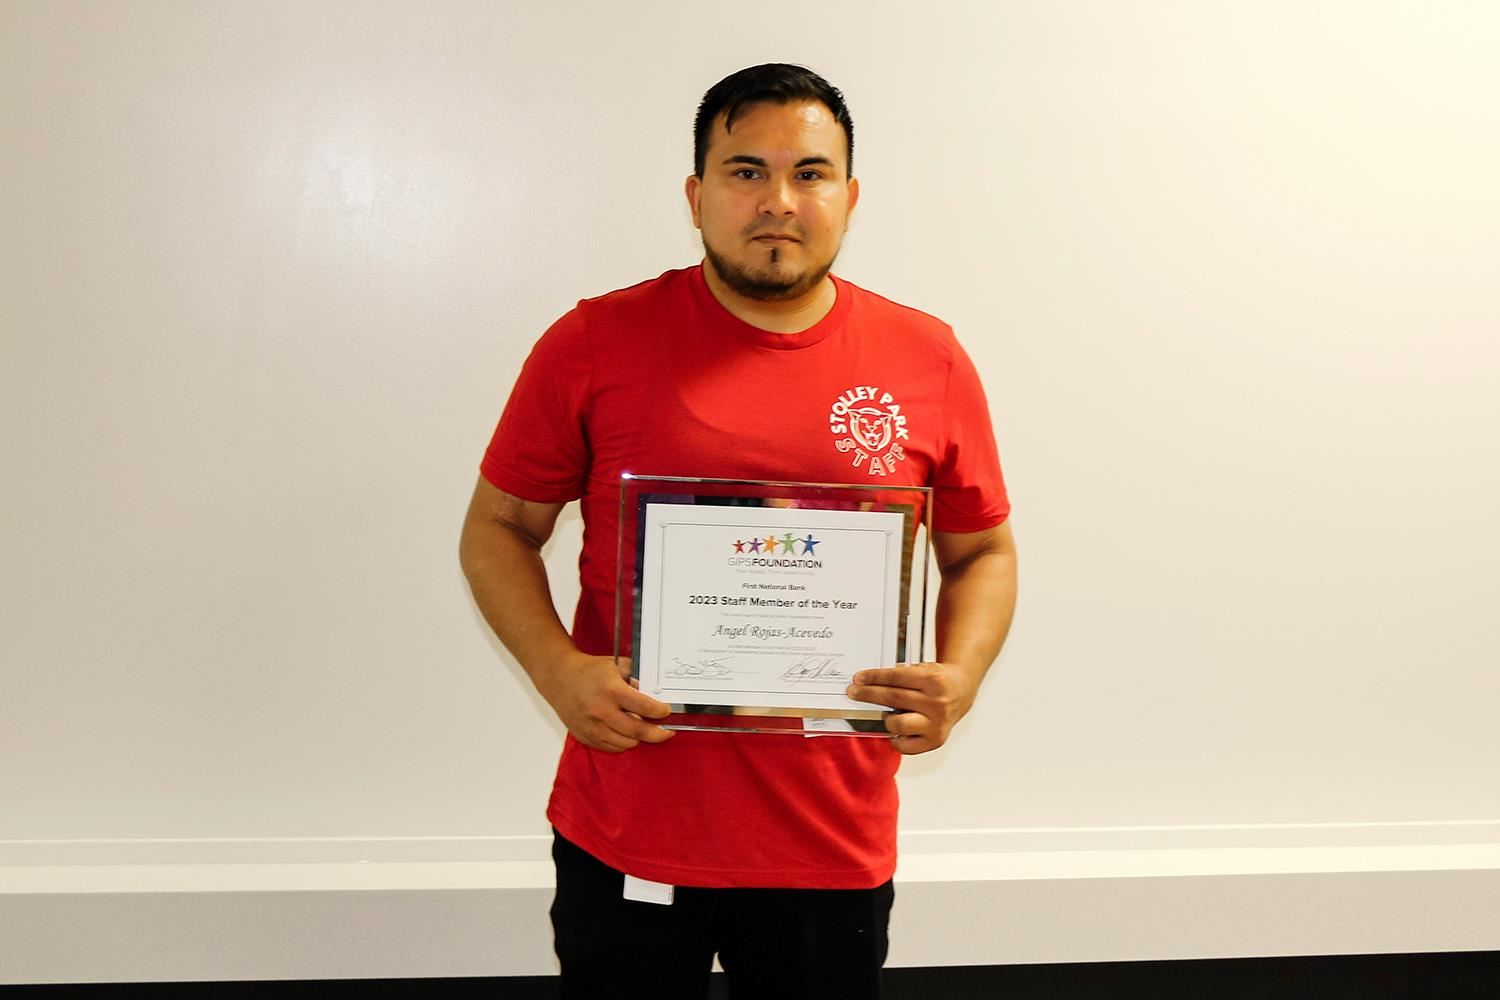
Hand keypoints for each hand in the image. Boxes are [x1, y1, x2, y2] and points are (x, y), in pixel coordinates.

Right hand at [535, 652, 675, 751]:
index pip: (645, 707)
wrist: (560, 678)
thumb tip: (655, 693)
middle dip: (658, 733)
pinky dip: (622, 743)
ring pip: (626, 744)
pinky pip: (611, 748)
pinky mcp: (585, 736)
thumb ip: (637, 677)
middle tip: (667, 731)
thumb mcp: (617, 665)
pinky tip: (625, 733)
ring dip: (639, 738)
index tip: (667, 711)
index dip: (660, 712)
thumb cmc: (589, 671)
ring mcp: (592, 727)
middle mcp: (601, 711)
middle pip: (638, 731)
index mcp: (611, 690)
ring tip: (643, 729)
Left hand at [846, 663, 977, 754]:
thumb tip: (869, 682)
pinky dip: (896, 738)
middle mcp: (936, 703)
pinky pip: (905, 745)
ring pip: (897, 723)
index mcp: (933, 681)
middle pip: (893, 698)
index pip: (896, 678)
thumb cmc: (938, 681)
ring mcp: (936, 724)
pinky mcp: (934, 741)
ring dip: (885, 718)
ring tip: (886, 714)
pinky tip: (897, 730)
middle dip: (868, 694)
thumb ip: (901, 676)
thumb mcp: (923, 669)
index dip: (873, 677)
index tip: (858, 678)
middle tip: (853, 692)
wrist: (962, 691)